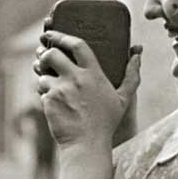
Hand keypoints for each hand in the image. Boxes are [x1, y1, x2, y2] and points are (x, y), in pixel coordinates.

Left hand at [33, 29, 141, 147]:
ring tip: (51, 85)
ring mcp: (60, 89)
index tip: (52, 34)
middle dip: (45, 54)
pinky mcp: (49, 101)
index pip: (77, 45)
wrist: (87, 144)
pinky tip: (53, 103)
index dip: (62, 36)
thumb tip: (137, 54)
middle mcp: (75, 78)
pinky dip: (44, 93)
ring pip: (42, 74)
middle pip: (52, 54)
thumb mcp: (123, 98)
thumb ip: (131, 75)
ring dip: (44, 77)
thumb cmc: (106, 122)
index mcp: (94, 74)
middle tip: (45, 58)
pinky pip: (41, 90)